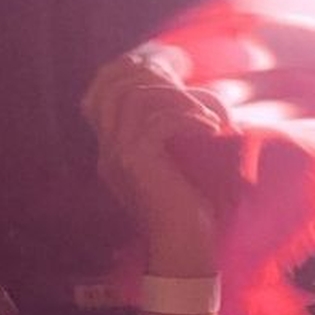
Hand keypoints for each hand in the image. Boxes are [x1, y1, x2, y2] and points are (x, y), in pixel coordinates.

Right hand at [82, 54, 226, 276]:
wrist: (184, 248)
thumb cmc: (188, 208)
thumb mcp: (173, 164)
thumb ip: (167, 134)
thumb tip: (187, 98)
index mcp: (112, 147)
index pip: (102, 89)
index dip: (133, 67)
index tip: (172, 67)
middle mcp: (107, 149)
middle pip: (114, 84)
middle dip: (155, 73)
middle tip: (191, 80)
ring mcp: (117, 156)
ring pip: (135, 98)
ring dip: (178, 97)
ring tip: (209, 113)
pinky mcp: (136, 164)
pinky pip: (157, 123)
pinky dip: (188, 118)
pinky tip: (212, 129)